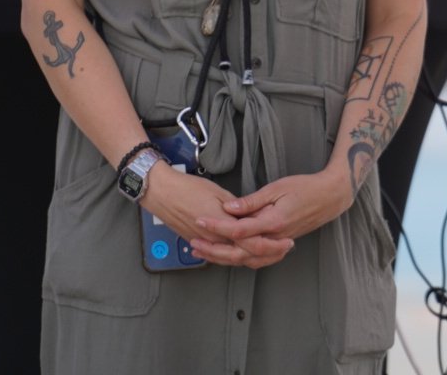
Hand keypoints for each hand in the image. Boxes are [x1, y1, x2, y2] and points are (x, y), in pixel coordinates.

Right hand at [138, 166, 290, 268]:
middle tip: (282, 250)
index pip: (251, 241)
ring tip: (267, 254)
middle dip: (266, 254)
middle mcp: (213, 239)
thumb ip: (237, 207)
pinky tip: (239, 253)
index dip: (271, 243)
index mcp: (222, 226)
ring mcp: (203, 242)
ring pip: (230, 258)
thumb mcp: (218, 192)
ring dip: (250, 257)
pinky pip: (217, 254)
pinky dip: (231, 256)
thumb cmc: (188, 188)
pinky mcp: (194, 241)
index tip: (285, 241)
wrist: (161, 192)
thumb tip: (250, 215)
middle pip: (243, 254)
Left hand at [190, 168, 353, 267]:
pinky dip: (240, 260)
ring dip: (223, 257)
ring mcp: (277, 243)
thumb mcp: (277, 188)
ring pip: (246, 260)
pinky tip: (227, 255)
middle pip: (239, 252)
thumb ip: (252, 201)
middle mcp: (274, 237)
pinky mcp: (279, 244)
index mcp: (273, 222)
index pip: (238, 230)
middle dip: (213, 249)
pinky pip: (257, 259)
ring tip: (204, 251)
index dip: (216, 226)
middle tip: (194, 242)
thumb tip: (229, 208)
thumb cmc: (305, 188)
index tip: (199, 220)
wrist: (330, 197)